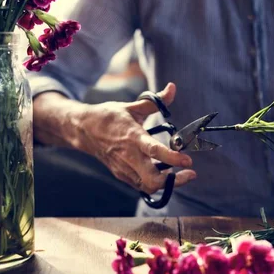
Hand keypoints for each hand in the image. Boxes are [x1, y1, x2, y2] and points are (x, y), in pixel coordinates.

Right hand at [33, 83, 196, 193]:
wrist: (83, 130)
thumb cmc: (109, 117)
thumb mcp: (132, 106)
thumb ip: (156, 101)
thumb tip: (173, 88)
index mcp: (132, 137)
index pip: (154, 151)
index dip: (173, 158)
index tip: (188, 161)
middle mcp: (128, 156)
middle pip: (153, 180)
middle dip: (175, 180)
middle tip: (190, 172)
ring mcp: (124, 168)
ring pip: (149, 186)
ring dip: (167, 183)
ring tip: (179, 173)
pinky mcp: (122, 175)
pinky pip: (142, 185)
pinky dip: (156, 182)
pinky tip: (163, 172)